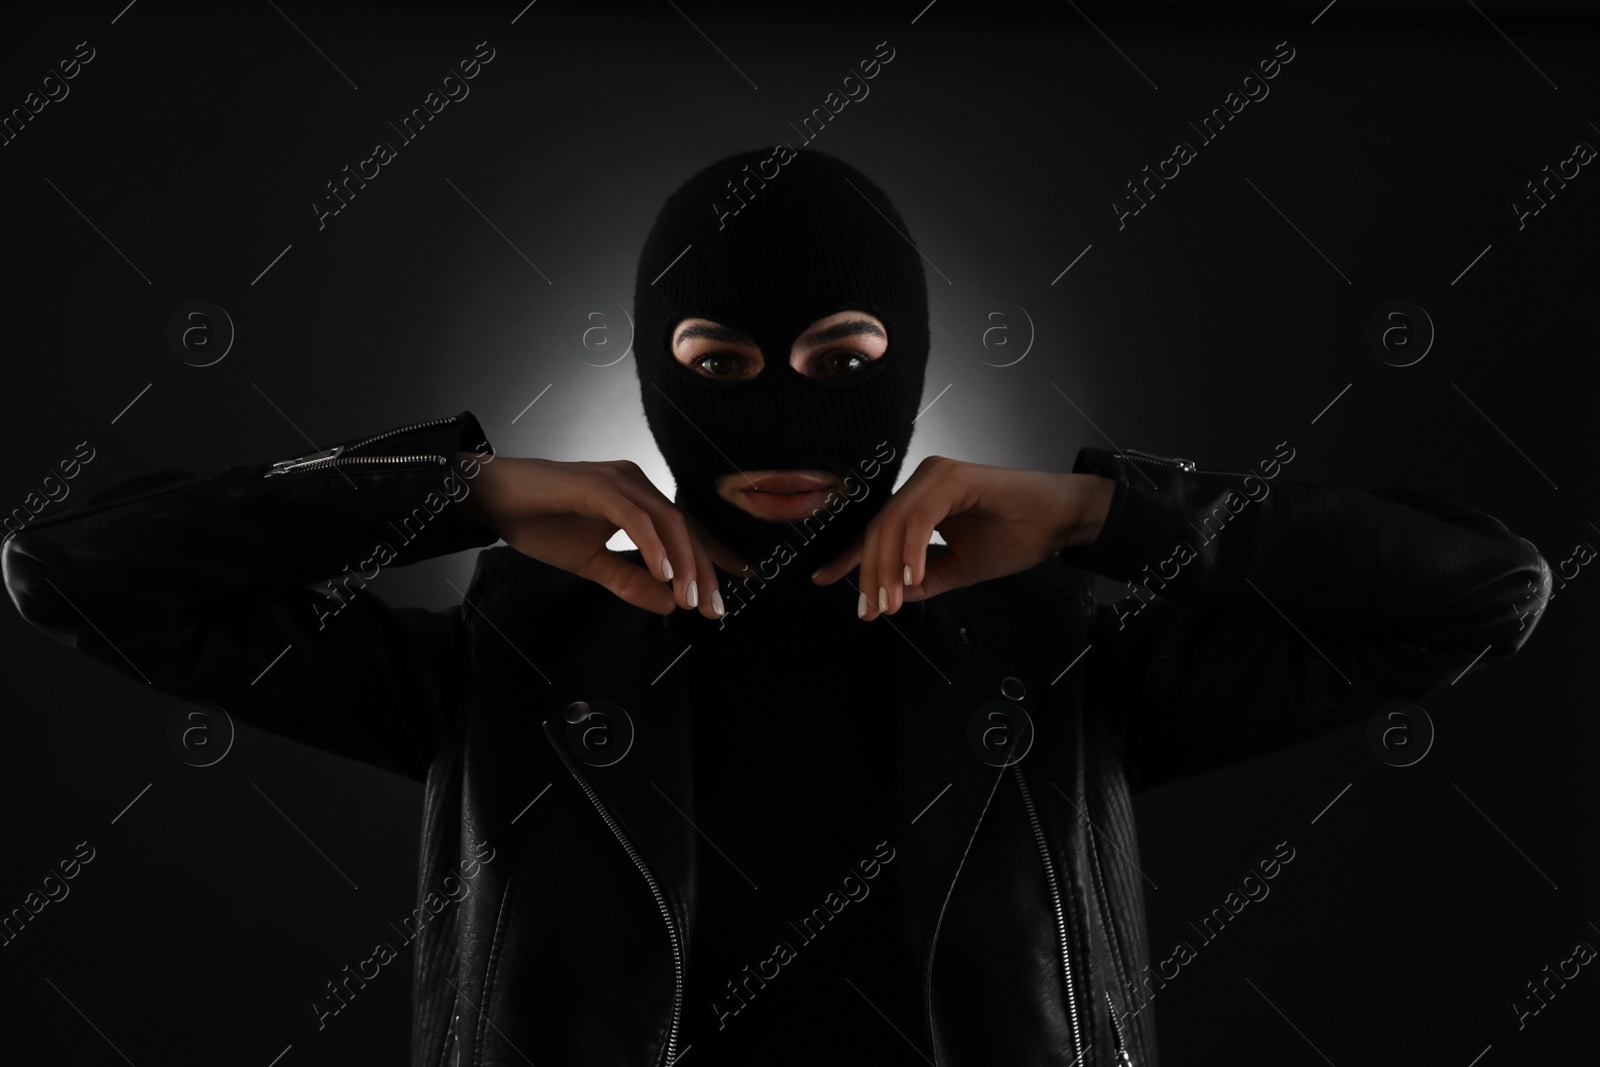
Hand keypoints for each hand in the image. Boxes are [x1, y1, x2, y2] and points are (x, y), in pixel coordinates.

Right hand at [456, 453, 747, 618]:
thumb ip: (630, 581)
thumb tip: (670, 604)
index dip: (715, 554)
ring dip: (684, 563)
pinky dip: (653, 545)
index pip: (686, 528)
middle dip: (705, 570)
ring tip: (690, 599)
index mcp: (637, 499)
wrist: (492, 500)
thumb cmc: (539, 522)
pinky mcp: (598, 485)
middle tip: (714, 609)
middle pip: (685, 527)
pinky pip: (636, 517)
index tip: (739, 580)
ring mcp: (619, 481)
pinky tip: (664, 573)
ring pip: (668, 521)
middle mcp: (635, 484)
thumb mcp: (592, 564)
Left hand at [809, 456, 1114, 619]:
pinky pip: (920, 518)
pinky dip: (912, 550)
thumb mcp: (960, 566)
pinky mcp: (954, 478)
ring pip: (893, 524)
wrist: (1062, 520)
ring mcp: (936, 476)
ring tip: (890, 602)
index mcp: (921, 499)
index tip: (826, 580)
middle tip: (870, 609)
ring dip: (887, 568)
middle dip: (869, 573)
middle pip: (878, 529)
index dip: (849, 558)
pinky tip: (913, 578)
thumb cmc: (1020, 534)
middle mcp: (923, 481)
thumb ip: (924, 579)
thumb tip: (890, 594)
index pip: (876, 530)